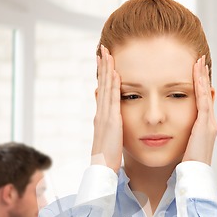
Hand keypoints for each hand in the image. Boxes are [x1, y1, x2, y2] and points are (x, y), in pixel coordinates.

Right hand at [91, 45, 122, 172]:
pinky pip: (112, 99)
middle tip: (103, 49)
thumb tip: (110, 116)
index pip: (102, 90)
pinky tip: (115, 72)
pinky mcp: (111, 121)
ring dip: (106, 69)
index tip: (103, 60)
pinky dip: (113, 85)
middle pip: (102, 84)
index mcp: (101, 116)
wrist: (102, 168)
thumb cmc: (108, 156)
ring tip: (107, 53)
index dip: (103, 75)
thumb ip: (109, 125)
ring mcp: (104, 115)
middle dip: (103, 66)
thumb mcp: (109, 137)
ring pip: (105, 87)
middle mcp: (101, 113)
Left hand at [182, 55, 216, 164]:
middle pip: (208, 94)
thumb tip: (183, 129)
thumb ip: (187, 136)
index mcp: (206, 127)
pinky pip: (203, 102)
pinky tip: (198, 75)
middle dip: (204, 76)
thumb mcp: (188, 147)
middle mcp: (211, 123)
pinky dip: (201, 87)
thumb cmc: (189, 165)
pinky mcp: (205, 125)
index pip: (204, 101)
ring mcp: (210, 123)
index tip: (197, 72)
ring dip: (202, 77)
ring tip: (199, 61)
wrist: (196, 174)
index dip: (201, 86)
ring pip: (206, 95)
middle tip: (201, 60)